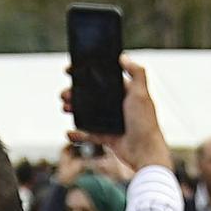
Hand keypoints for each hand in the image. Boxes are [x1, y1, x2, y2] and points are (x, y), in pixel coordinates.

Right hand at [68, 59, 173, 179]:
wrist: (144, 153)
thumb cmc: (145, 123)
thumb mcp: (142, 94)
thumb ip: (136, 72)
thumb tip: (123, 56)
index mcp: (125, 93)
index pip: (104, 80)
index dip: (88, 75)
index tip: (72, 71)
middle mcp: (118, 106)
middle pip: (92, 96)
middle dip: (76, 93)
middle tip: (65, 93)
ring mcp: (112, 122)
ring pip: (88, 113)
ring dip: (74, 109)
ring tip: (64, 107)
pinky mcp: (108, 137)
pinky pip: (89, 134)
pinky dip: (78, 134)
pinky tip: (69, 132)